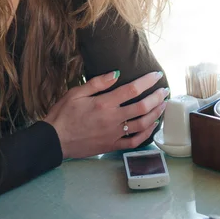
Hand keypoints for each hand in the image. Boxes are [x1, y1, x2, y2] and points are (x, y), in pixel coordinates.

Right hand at [44, 71, 167, 158]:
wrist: (55, 140)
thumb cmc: (63, 114)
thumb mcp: (75, 93)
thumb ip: (97, 83)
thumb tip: (116, 73)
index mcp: (104, 103)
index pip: (132, 90)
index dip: (147, 81)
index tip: (156, 75)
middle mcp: (113, 119)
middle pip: (142, 107)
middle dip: (157, 97)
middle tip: (165, 90)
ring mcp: (114, 134)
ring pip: (142, 125)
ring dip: (156, 114)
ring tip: (163, 105)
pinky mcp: (112, 145)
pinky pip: (134, 141)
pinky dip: (147, 134)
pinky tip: (152, 126)